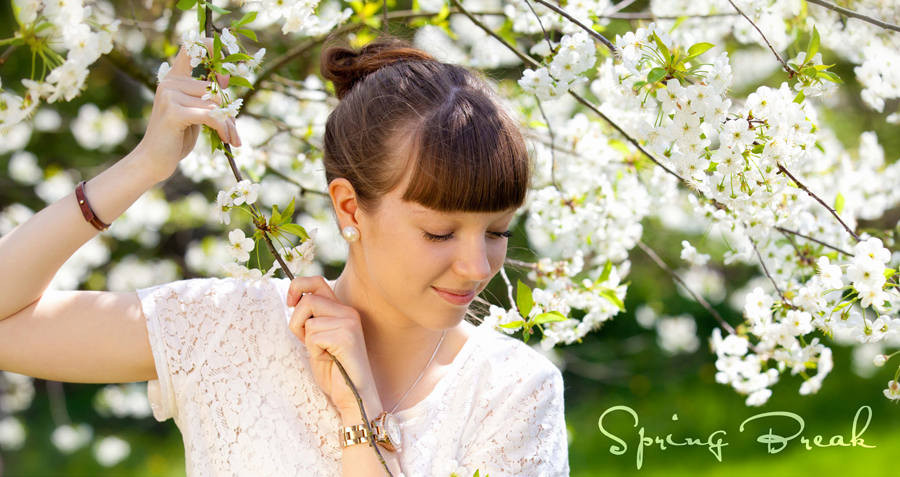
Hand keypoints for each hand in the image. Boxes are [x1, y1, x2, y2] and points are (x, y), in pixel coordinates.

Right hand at [135, 37, 239, 182]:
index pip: (192, 46)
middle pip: (214, 88)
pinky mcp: (174, 111)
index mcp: (175, 77)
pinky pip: (210, 115)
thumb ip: (208, 99)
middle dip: (228, 111)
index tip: (226, 76)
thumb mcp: (195, 113)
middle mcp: (171, 81)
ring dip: (228, 123)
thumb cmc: (177, 137)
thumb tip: (229, 92)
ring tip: (231, 138)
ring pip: (215, 104)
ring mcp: (170, 95)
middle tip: (234, 131)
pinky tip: (226, 139)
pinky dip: (222, 128)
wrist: (154, 160)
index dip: (213, 51)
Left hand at [286, 276, 378, 411]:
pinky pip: (313, 337)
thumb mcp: (318, 339)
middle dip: (297, 322)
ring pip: (308, 320)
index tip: (289, 302)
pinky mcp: (346, 337)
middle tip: (306, 341)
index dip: (297, 287)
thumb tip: (294, 299)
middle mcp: (348, 312)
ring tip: (323, 354)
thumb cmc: (334, 371)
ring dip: (307, 341)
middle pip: (307, 300)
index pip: (316, 282)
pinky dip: (315, 352)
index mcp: (341, 310)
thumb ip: (312, 319)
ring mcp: (349, 323)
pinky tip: (329, 360)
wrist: (353, 396)